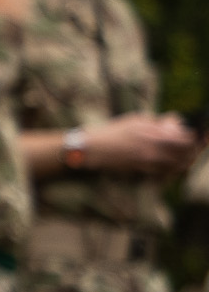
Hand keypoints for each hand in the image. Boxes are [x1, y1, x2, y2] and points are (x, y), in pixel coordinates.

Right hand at [87, 112, 201, 174]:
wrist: (94, 149)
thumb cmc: (113, 131)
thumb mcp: (136, 120)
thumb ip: (157, 122)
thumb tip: (175, 123)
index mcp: (153, 133)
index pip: (185, 137)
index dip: (196, 137)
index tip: (200, 135)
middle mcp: (154, 148)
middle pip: (185, 152)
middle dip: (195, 149)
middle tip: (199, 145)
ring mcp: (149, 161)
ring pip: (178, 164)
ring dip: (187, 160)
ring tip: (190, 155)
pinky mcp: (144, 169)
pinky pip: (166, 172)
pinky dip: (175, 168)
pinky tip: (176, 165)